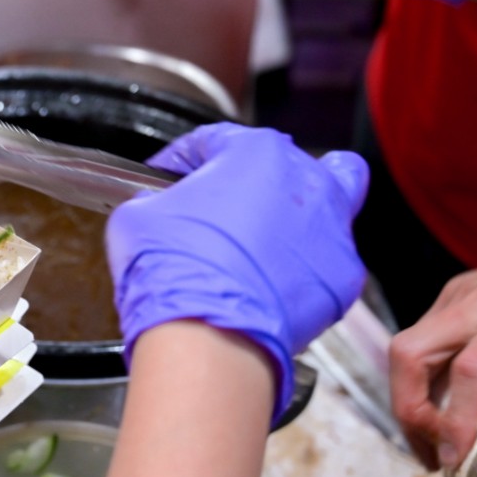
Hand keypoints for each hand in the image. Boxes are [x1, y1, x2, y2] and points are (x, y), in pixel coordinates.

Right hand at [106, 123, 367, 421]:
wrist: (208, 336)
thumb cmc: (174, 272)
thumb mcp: (135, 218)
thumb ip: (151, 200)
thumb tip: (153, 208)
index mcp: (255, 152)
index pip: (214, 140)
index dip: (181, 160)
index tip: (167, 180)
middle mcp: (306, 180)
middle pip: (284, 164)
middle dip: (252, 182)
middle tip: (222, 209)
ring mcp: (332, 230)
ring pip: (330, 205)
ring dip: (297, 217)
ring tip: (266, 241)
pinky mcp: (342, 278)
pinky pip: (324, 264)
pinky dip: (300, 272)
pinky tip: (270, 287)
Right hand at [390, 249, 476, 470]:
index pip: (471, 371)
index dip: (454, 420)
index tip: (453, 457)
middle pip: (410, 355)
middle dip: (409, 410)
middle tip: (428, 452)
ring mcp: (460, 293)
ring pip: (408, 350)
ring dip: (411, 399)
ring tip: (430, 441)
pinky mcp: (456, 293)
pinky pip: (425, 341)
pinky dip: (425, 378)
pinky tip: (442, 403)